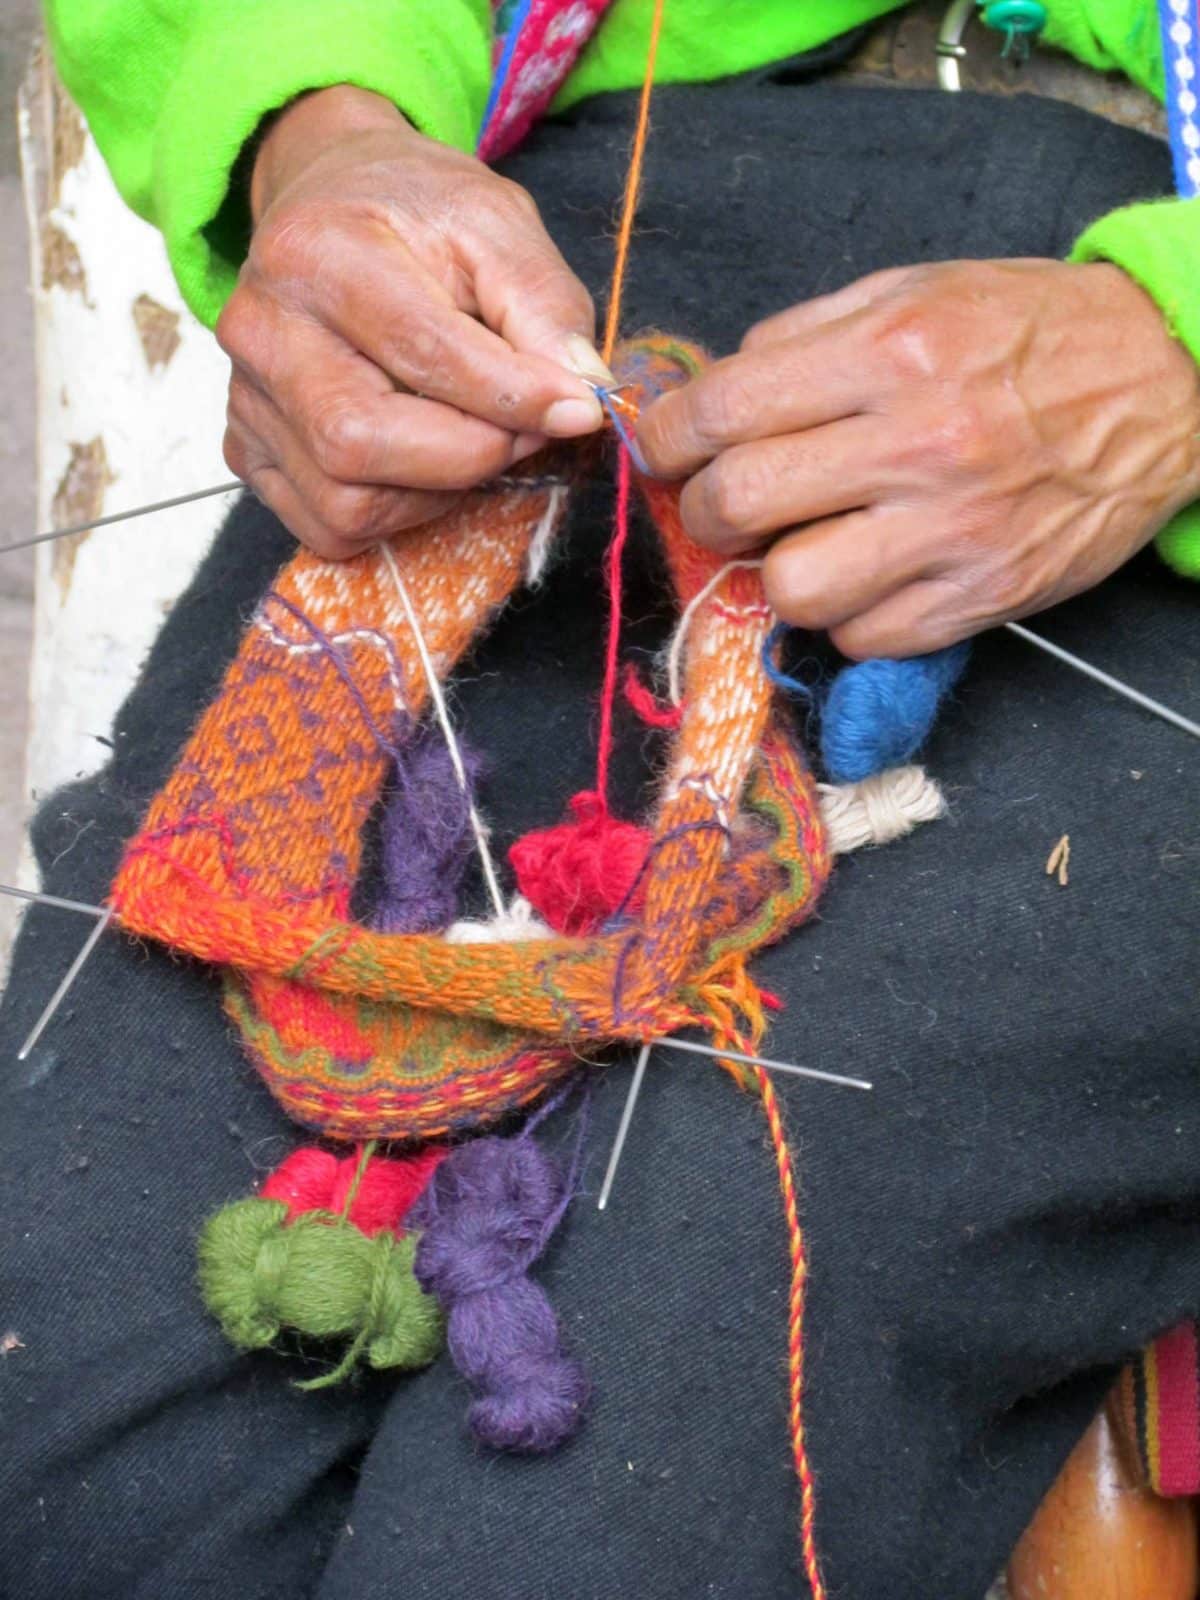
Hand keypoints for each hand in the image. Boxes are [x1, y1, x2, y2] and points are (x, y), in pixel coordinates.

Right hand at [219, 85, 609, 558]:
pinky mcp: (247, 450)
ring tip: (475, 436)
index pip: (419, 352)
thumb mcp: (497, 223)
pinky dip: (396, 514)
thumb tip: (579, 393)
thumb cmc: (417, 214)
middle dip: (469, 453)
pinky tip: (422, 461)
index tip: (577, 409)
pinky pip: (327, 526)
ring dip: (436, 491)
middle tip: (525, 427)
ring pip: (346, 501)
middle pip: (360, 440)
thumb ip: (544, 305)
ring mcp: (245, 398)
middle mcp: (260, 329)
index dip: (511, 396)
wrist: (333, 202)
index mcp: (315, 251)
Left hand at [637, 260, 1199, 656]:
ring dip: (775, 573)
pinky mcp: (981, 598)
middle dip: (704, 511)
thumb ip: (803, 338)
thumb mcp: (914, 290)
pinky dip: (846, 615)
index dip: (667, 439)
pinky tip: (868, 574)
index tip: (664, 450)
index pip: (722, 411)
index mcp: (890, 352)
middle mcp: (918, 443)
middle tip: (721, 504)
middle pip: (740, 505)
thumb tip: (709, 396)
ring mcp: (952, 531)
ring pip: (793, 589)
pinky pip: (862, 637)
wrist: (1166, 382)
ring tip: (803, 544)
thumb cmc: (1027, 332)